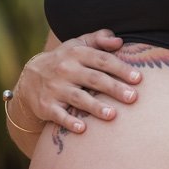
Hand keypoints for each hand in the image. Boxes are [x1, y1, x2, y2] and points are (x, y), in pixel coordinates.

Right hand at [17, 30, 142, 133]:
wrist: (30, 77)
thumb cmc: (64, 61)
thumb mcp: (77, 44)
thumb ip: (98, 39)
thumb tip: (119, 41)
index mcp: (77, 53)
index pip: (102, 60)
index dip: (121, 69)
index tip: (138, 78)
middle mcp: (66, 70)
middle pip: (94, 79)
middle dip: (114, 88)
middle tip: (133, 98)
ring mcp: (55, 88)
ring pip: (78, 97)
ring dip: (95, 107)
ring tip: (112, 115)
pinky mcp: (46, 105)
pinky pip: (59, 115)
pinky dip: (69, 122)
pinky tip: (82, 129)